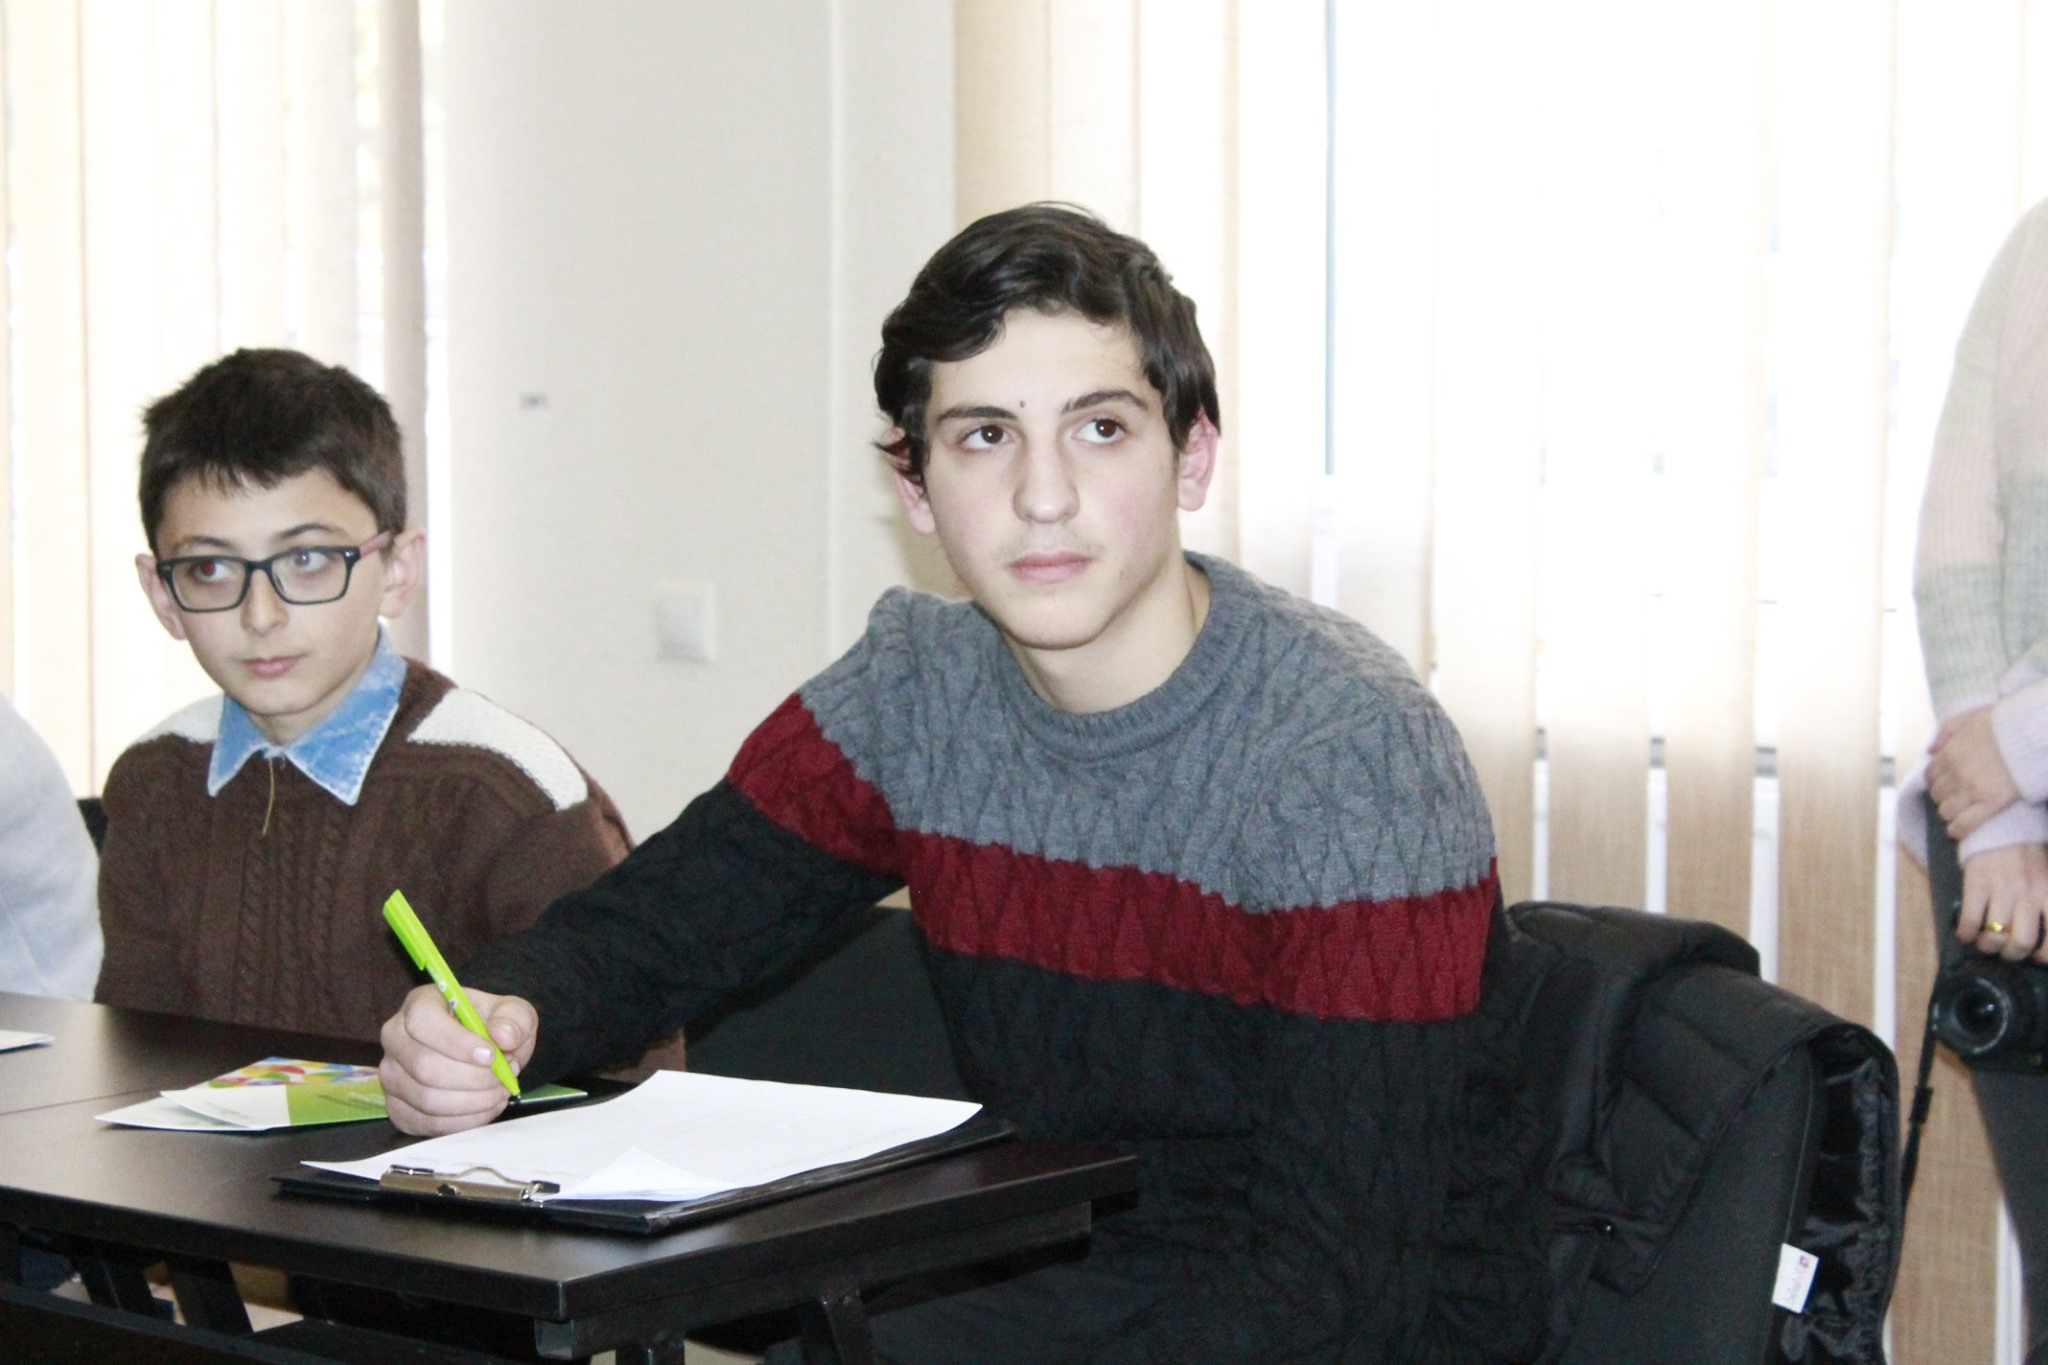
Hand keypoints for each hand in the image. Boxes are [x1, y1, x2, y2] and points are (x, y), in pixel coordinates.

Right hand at [378, 983, 537, 1135]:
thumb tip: (503, 1036)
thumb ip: (513, 1019)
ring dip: (472, 1102)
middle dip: (472, 1078)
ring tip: (499, 1092)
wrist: (484, 1053)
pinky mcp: (397, 1108)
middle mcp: (395, 1038)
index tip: (490, 1056)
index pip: (422, 1022)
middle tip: (504, 1078)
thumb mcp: (513, 1013)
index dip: (456, 1043)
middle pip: (423, 1067)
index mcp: (419, 1004)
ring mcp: (391, 1075)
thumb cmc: (492, 1027)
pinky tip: (486, 1108)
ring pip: (426, 1099)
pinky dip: (463, 1121)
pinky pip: (426, 1123)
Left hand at [1929, 706, 2022, 840]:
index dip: (1937, 783)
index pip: (1930, 776)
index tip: (1946, 786)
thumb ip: (1947, 731)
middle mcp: (1956, 773)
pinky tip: (1958, 832)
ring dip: (1950, 814)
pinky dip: (1958, 830)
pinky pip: (1964, 825)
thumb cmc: (2005, 723)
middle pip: (1938, 795)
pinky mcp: (1991, 803)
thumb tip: (1930, 751)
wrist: (2033, 733)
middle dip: (1944, 798)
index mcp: (1950, 753)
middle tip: (1957, 800)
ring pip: (1946, 811)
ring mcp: (1972, 789)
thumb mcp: (1970, 717)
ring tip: (1960, 814)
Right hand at [1957, 844, 2047, 962]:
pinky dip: (1966, 934)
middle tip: (2005, 951)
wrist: (2001, 824)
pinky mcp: (1976, 884)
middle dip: (2012, 954)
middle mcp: (2028, 894)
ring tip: (1984, 944)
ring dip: (1988, 947)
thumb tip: (2041, 930)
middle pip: (2022, 941)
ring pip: (1996, 935)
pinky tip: (1964, 935)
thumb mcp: (2047, 877)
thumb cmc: (2026, 855)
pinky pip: (1970, 920)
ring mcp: (2001, 889)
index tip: (2036, 957)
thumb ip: (2045, 901)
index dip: (2045, 955)